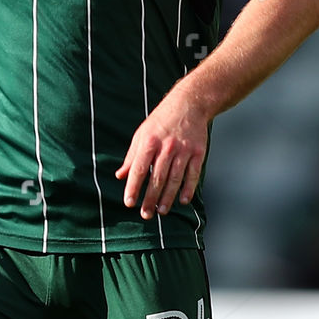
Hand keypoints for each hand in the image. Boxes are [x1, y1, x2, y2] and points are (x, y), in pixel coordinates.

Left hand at [116, 88, 208, 219]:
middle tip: (145, 214)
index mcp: (150, 141)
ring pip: (175, 178)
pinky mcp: (198, 152)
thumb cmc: (161, 121)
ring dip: (168, 197)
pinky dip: (188, 188)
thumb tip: (120, 176)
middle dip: (150, 198)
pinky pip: (193, 174)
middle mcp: (167, 146)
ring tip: (161, 211)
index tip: (129, 202)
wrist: (189, 104)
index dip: (133, 186)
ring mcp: (184, 150)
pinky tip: (183, 200)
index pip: (139, 168)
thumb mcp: (141, 134)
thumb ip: (131, 156)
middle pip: (157, 177)